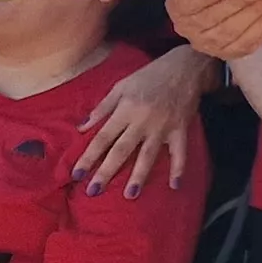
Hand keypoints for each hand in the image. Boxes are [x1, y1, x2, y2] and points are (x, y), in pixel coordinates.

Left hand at [73, 47, 208, 193]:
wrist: (185, 67)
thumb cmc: (149, 76)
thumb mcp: (121, 86)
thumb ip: (102, 108)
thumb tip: (81, 128)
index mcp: (125, 110)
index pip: (102, 138)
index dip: (88, 156)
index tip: (77, 174)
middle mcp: (142, 121)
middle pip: (121, 150)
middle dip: (106, 171)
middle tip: (94, 191)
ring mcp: (163, 127)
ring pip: (148, 155)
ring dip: (139, 175)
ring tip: (130, 194)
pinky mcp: (180, 130)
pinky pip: (180, 152)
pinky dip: (179, 169)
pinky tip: (175, 186)